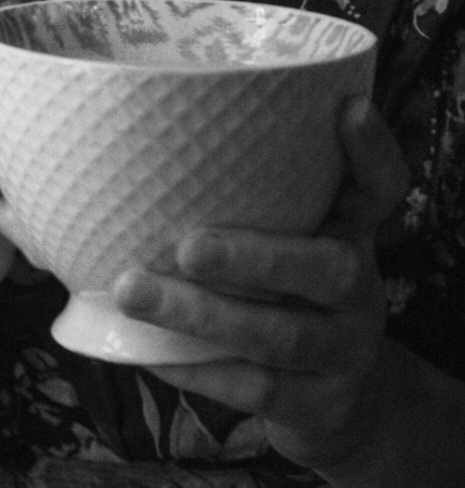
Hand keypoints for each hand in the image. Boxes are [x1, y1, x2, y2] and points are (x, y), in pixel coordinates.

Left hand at [112, 96, 411, 476]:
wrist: (343, 400)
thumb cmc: (290, 290)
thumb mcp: (295, 236)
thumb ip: (256, 193)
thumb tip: (145, 137)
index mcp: (354, 231)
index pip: (381, 185)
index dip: (371, 149)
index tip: (346, 108)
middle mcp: (361, 287)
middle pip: (324, 268)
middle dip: (252, 258)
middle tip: (185, 246)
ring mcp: (346, 351)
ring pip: (278, 336)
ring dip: (200, 316)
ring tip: (133, 291)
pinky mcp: (320, 405)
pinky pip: (258, 389)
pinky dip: (200, 371)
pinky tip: (150, 351)